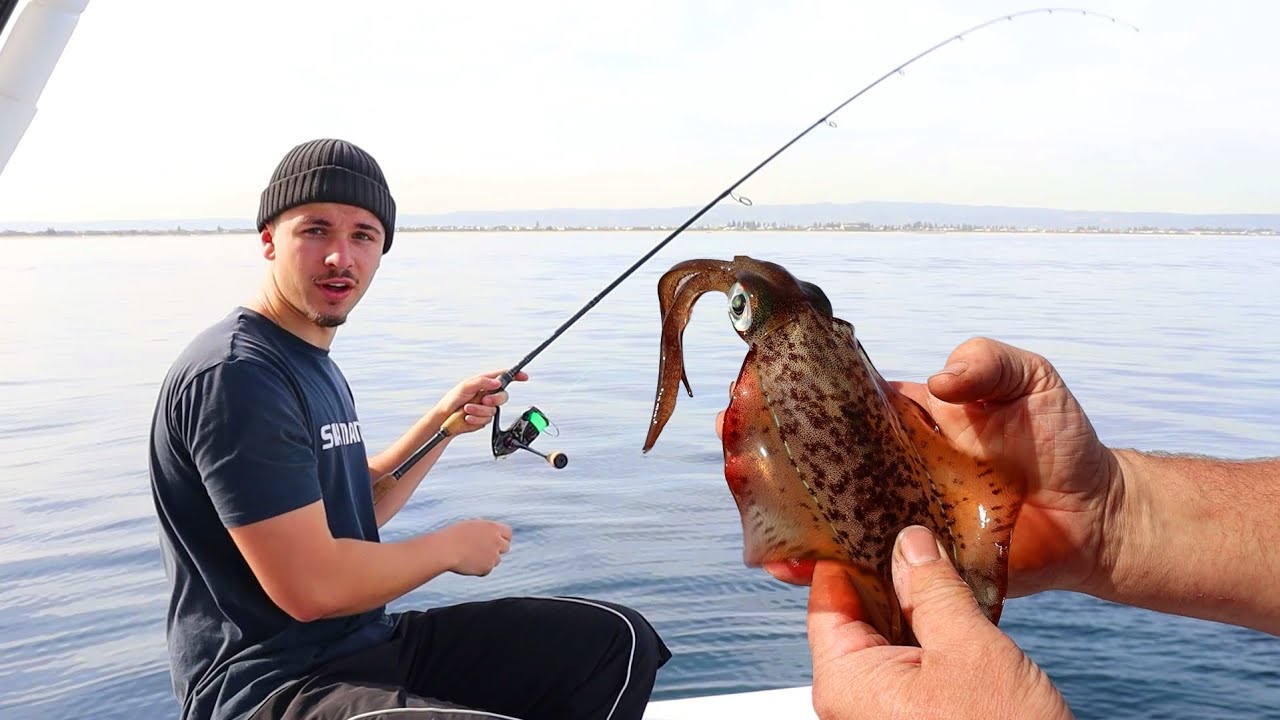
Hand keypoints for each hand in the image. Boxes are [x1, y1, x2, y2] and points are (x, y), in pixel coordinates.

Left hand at [433, 368, 529, 434]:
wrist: (446, 418)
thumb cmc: (452, 399)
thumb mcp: (465, 386)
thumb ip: (482, 382)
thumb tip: (497, 382)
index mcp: (484, 382)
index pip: (504, 376)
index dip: (515, 375)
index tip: (523, 377)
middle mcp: (488, 394)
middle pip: (503, 395)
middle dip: (494, 399)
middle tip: (484, 399)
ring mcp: (486, 407)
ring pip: (494, 409)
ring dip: (479, 410)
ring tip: (467, 409)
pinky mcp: (484, 419)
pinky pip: (487, 419)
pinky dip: (477, 419)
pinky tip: (468, 417)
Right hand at [442, 519, 512, 575]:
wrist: (445, 549)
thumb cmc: (452, 536)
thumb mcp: (470, 527)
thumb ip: (483, 531)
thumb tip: (489, 535)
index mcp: (493, 528)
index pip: (507, 533)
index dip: (502, 537)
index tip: (496, 541)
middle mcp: (496, 541)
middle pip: (505, 547)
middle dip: (497, 549)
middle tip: (485, 551)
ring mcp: (493, 555)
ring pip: (496, 560)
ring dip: (487, 559)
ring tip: (469, 556)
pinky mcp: (487, 568)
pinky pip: (486, 570)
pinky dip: (479, 569)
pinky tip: (467, 564)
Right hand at [716, 337, 1119, 597]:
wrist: (1095, 517)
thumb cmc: (1061, 441)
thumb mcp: (1028, 378)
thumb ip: (987, 361)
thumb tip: (939, 379)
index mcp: (905, 422)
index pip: (838, 405)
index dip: (793, 397)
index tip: (752, 392)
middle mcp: (891, 469)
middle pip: (818, 464)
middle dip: (772, 460)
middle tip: (738, 459)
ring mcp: (900, 517)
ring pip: (831, 518)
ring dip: (790, 518)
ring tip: (757, 518)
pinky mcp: (916, 562)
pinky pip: (864, 567)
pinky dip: (828, 570)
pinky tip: (797, 568)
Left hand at [806, 526, 1070, 719]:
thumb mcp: (970, 648)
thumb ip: (934, 590)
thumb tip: (909, 543)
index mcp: (844, 680)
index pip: (827, 597)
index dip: (848, 551)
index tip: (868, 513)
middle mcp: (851, 701)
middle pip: (856, 616)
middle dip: (888, 575)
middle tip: (917, 530)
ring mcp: (880, 714)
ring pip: (887, 639)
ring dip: (915, 605)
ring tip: (942, 562)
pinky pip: (909, 666)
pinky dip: (928, 636)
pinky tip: (954, 608)